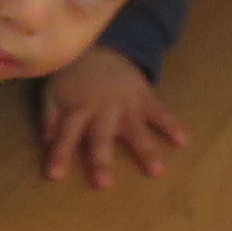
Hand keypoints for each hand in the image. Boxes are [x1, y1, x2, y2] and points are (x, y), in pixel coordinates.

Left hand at [40, 47, 191, 190]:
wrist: (104, 46)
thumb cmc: (75, 75)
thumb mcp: (54, 91)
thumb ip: (50, 117)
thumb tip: (47, 142)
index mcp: (77, 109)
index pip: (65, 135)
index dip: (60, 154)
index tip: (55, 176)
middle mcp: (102, 110)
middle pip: (101, 137)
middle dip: (102, 160)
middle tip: (105, 184)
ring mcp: (127, 104)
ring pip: (135, 129)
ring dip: (146, 149)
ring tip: (157, 171)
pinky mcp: (145, 97)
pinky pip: (161, 112)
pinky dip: (172, 125)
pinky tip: (183, 140)